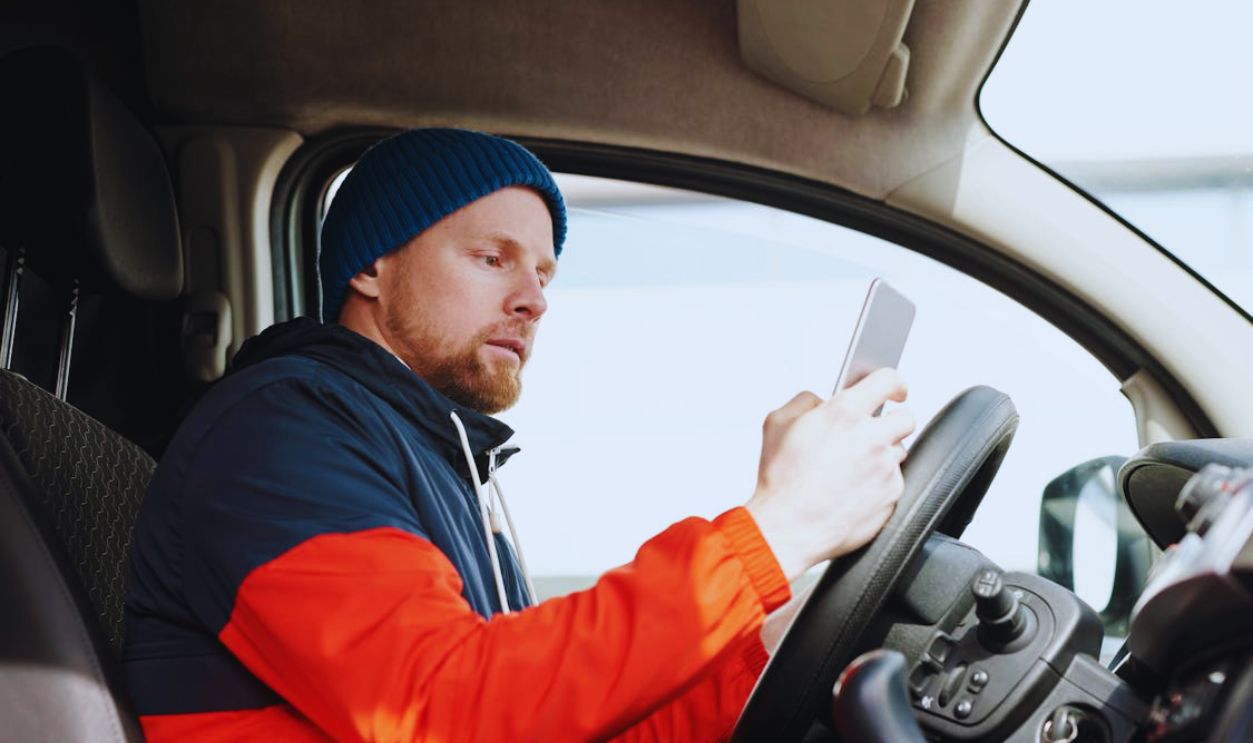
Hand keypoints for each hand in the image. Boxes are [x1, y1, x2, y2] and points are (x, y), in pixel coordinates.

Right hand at [745, 369, 914, 581]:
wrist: (787, 528)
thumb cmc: (780, 479)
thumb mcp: (777, 423)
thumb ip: (805, 400)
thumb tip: (823, 400)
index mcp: (843, 414)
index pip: (888, 380)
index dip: (894, 382)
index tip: (895, 389)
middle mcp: (870, 438)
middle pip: (905, 417)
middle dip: (891, 421)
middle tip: (872, 431)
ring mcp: (885, 468)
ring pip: (899, 451)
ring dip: (882, 454)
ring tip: (852, 467)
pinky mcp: (891, 495)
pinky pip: (893, 480)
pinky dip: (878, 482)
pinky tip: (853, 488)